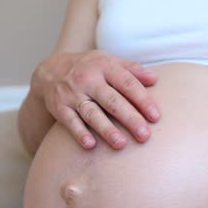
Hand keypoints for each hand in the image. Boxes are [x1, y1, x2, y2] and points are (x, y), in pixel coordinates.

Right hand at [31, 50, 159, 149]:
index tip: (155, 116)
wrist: (51, 70)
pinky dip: (79, 133)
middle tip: (144, 135)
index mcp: (105, 66)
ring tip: (121, 144)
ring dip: (106, 129)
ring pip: (92, 113)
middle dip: (129, 118)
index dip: (142, 100)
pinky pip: (70, 121)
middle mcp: (88, 79)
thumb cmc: (90, 68)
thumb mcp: (110, 61)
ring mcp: (73, 94)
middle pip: (112, 101)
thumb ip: (133, 70)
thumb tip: (155, 79)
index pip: (127, 83)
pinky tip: (90, 145)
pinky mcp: (59, 107)